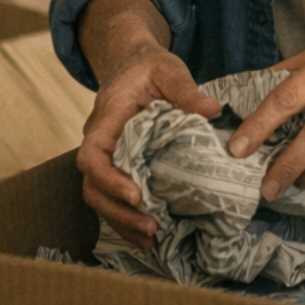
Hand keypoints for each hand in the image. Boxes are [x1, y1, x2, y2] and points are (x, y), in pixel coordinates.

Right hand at [74, 0, 220, 250]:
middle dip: (119, 212)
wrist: (132, 64)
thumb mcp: (168, 70)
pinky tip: (152, 234)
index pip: (92, 156)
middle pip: (93, 186)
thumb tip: (212, 110)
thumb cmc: (149, 67)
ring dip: (123, 221)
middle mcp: (100, 141)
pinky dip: (129, 217)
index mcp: (106, 118)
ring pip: (101, 197)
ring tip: (152, 239)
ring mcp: (107, 156)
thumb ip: (185, 90)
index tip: (136, 194)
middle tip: (151, 228)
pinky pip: (115, 196)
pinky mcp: (119, 165)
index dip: (109, 179)